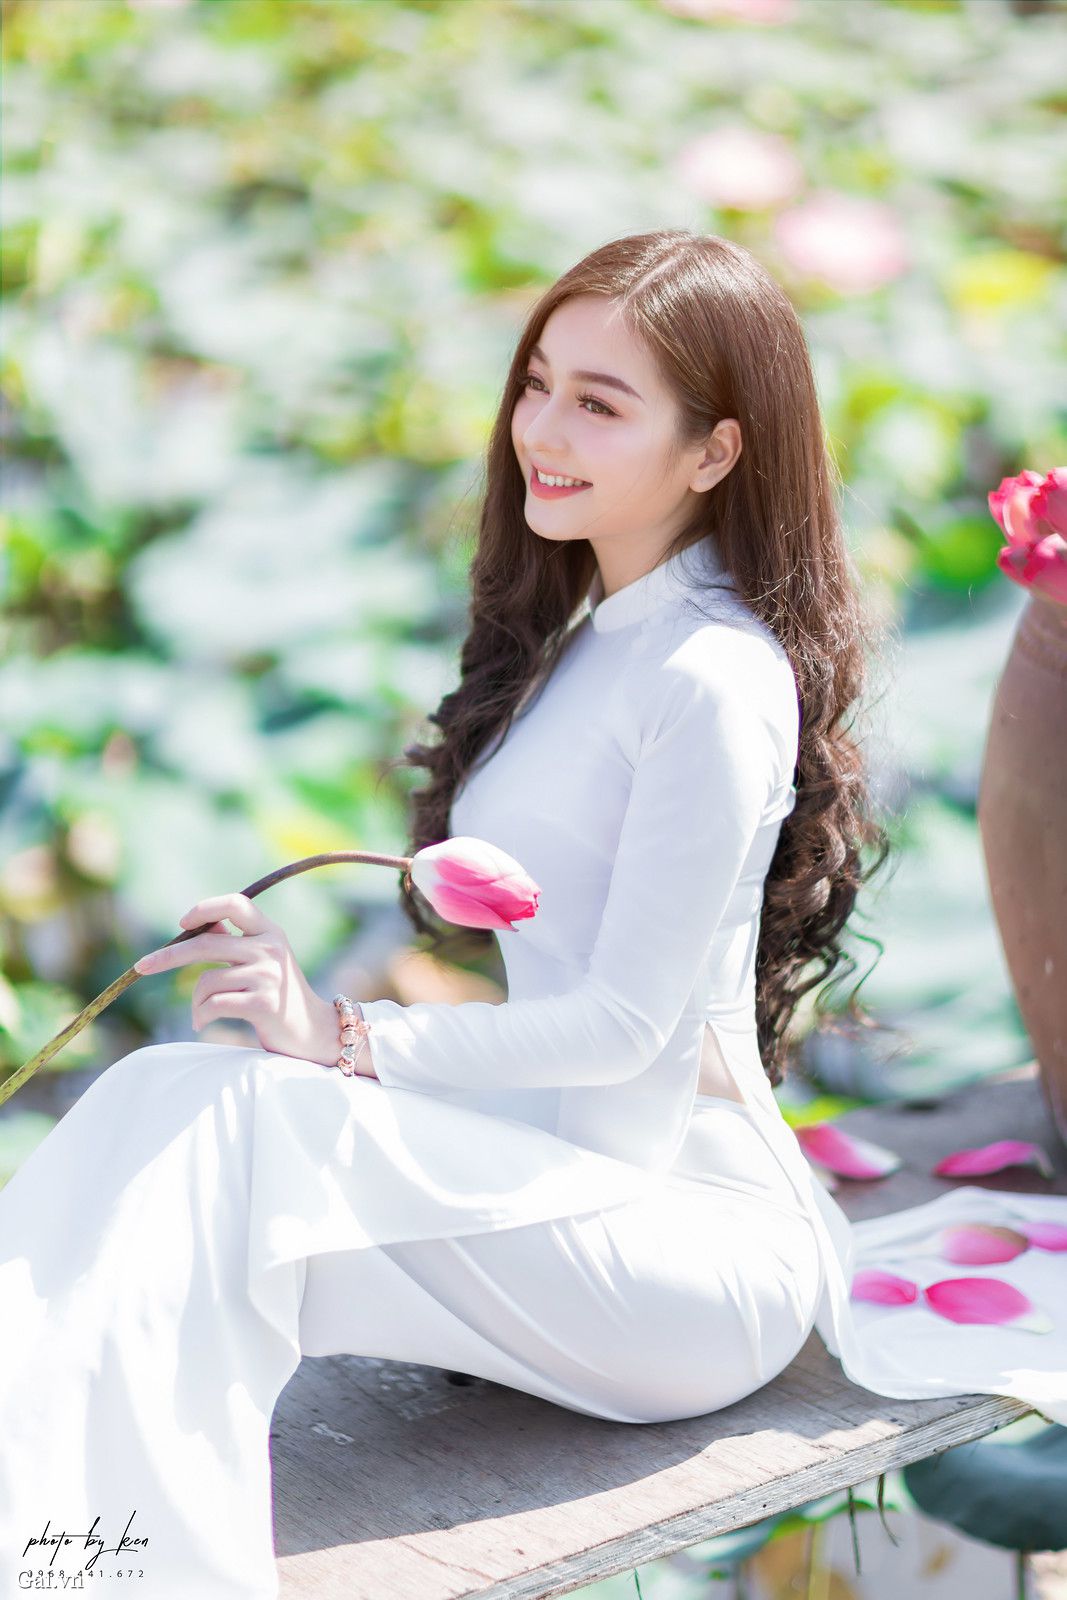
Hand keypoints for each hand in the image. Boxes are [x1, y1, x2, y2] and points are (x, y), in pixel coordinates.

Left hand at [133, 892, 356, 1070]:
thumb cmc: (280, 997)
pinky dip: (201, 1016)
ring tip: (200, 1014)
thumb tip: (199, 926)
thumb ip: (237, 942)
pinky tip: (203, 1023)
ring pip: (206, 981)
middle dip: (167, 957)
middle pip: (206, 944)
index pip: (235, 904)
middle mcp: (271, 949)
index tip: (182, 923)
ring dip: (194, 1002)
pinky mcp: (263, 1004)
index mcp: (271, 932)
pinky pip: (213, 1005)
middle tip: (142, 967)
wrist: (314, 1032)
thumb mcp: (264, 961)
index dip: (205, 909)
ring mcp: (269, 976)